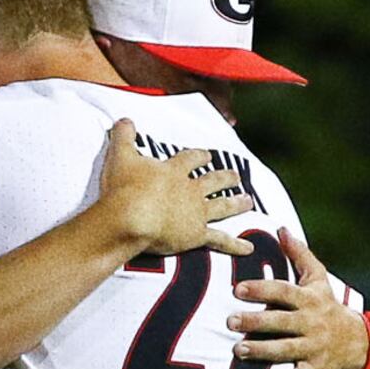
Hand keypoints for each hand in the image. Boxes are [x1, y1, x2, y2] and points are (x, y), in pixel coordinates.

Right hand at [88, 121, 251, 258]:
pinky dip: (235, 245)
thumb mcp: (120, 156)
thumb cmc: (124, 188)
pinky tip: (248, 249)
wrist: (129, 217)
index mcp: (174, 171)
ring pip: (222, 206)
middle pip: (213, 181)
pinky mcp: (196, 235)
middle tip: (235, 176)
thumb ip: (123, 136)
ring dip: (236, 203)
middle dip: (225, 177)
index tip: (206, 155)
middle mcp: (190, 190)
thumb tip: (124, 119)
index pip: (191, 159)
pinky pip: (219, 240)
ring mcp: (196, 212)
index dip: (199, 156)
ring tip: (248, 201)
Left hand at [229, 231, 369, 368]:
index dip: (261, 289)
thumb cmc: (326, 307)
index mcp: (310, 300)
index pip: (284, 292)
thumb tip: (281, 228)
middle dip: (256, 321)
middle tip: (229, 321)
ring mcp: (314, 348)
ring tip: (238, 350)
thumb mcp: (318, 280)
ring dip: (263, 351)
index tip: (237, 289)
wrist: (358, 344)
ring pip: (287, 350)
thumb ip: (300, 254)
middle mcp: (312, 323)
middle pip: (282, 321)